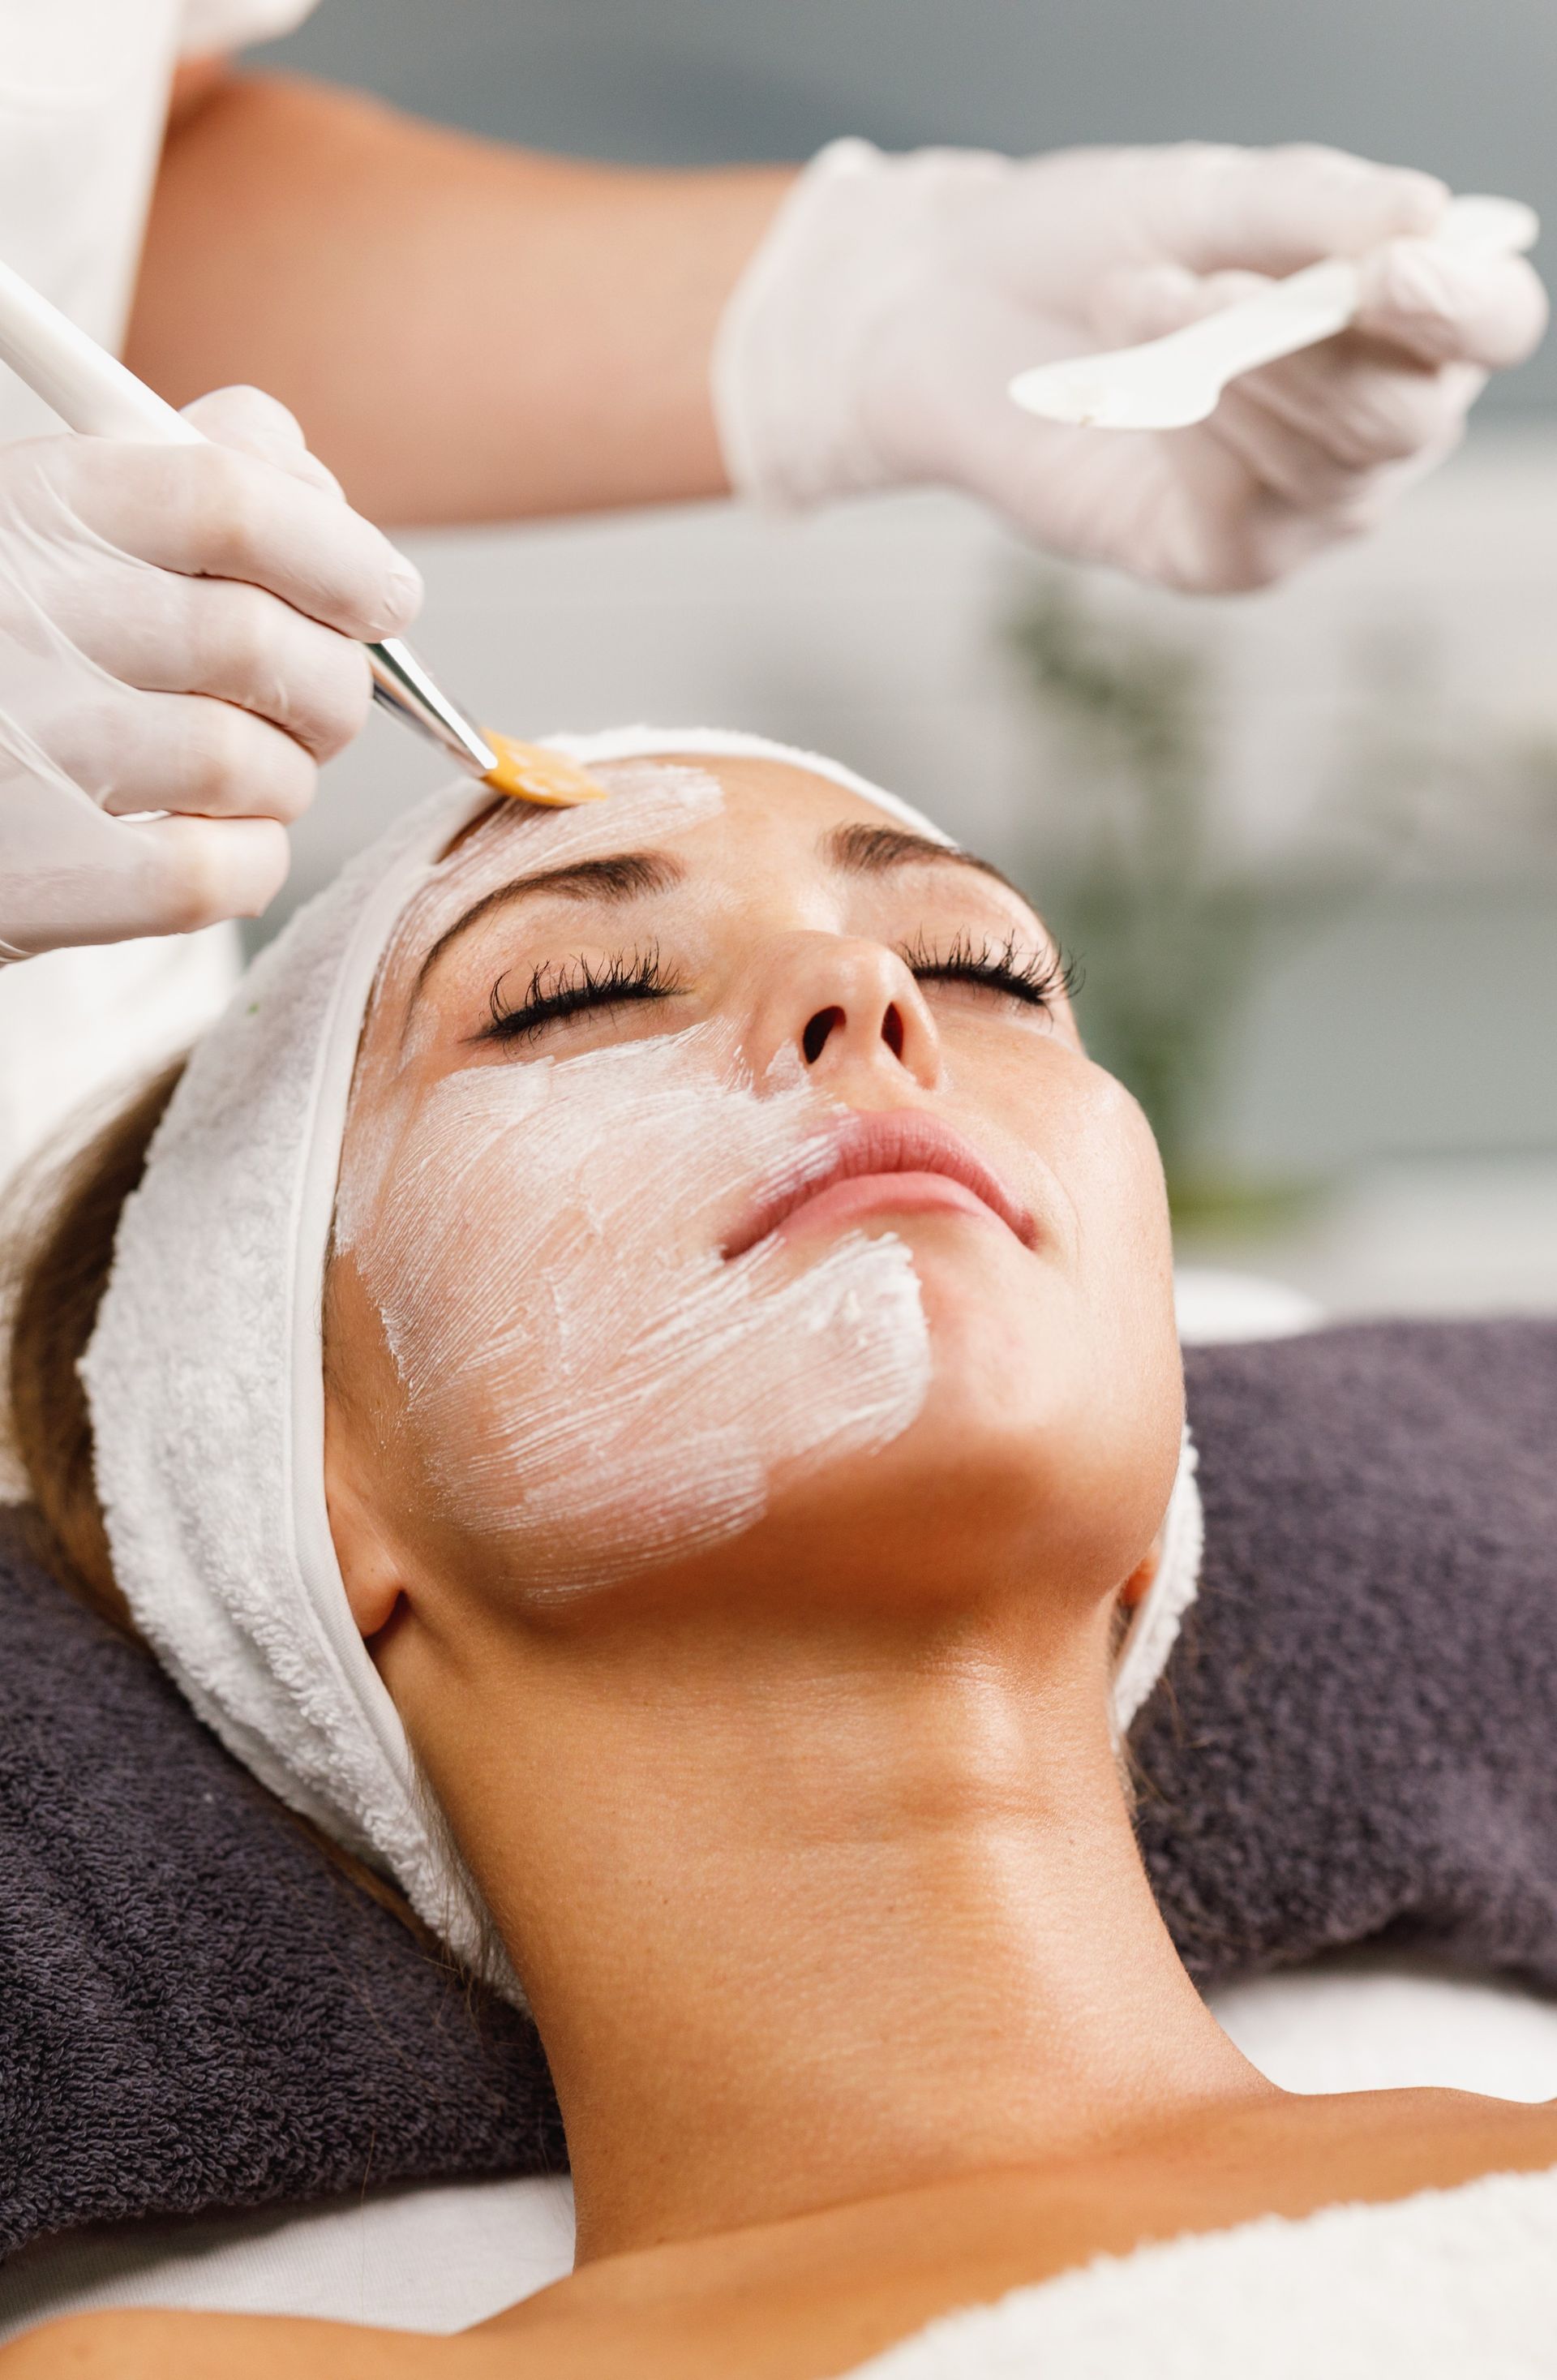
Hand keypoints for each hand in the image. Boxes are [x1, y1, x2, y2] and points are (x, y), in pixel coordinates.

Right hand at [0, 387, 420, 960]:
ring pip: (258, 764)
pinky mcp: (43, 879)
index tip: (385, 598)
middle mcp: (20, 621)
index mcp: (25, 510)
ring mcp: (27, 754)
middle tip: (324, 705)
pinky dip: (253, 857)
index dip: (340, 552)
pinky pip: (228, 870)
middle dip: (334, 686)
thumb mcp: (34, 530)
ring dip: (287, 777)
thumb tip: (301, 468)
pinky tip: (217, 838)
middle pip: (267, 643)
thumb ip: (163, 473)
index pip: (232, 498)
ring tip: (248, 772)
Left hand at [713, 140, 1547, 591]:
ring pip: (1337, 469)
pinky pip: (1260, 520)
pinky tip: (1135, 387)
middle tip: (1207, 280)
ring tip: (1135, 302)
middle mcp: (1367, 413)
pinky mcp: (1221, 555)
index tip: (1393, 273)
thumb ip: (1315, 212)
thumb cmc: (1083, 241)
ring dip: (1243, 380)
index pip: (1486, 325)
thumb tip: (1431, 217)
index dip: (1462, 309)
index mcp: (1391, 310)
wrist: (942, 310)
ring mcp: (1298, 498)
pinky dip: (1201, 444)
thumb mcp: (1201, 198)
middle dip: (1317, 348)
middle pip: (1412, 414)